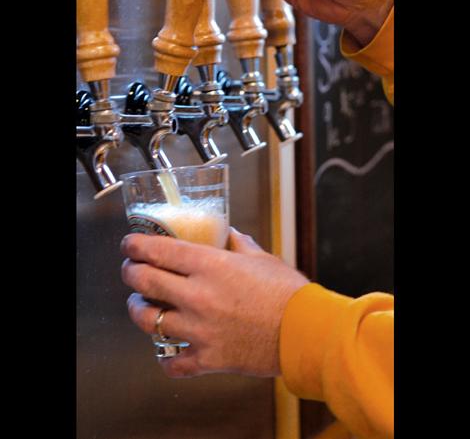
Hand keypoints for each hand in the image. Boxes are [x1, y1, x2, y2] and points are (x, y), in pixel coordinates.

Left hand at [121, 228, 308, 377]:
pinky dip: (165, 357)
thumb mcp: (261, 258)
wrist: (305, 333)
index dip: (136, 244)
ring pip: (148, 321)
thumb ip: (238, 244)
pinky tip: (166, 350)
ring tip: (141, 305)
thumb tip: (228, 234)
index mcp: (211, 266)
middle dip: (130, 271)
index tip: (129, 243)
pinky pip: (172, 363)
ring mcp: (200, 329)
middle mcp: (198, 296)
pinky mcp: (208, 358)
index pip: (159, 250)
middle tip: (131, 268)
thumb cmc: (288, 293)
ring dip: (138, 310)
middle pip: (144, 281)